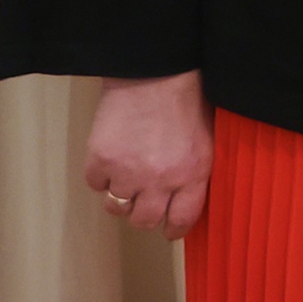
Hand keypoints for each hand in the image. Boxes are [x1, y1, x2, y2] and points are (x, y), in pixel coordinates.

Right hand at [85, 70, 213, 238]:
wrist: (155, 72)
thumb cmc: (186, 97)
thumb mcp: (207, 137)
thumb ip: (196, 169)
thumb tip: (186, 196)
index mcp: (193, 173)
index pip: (183, 219)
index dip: (174, 228)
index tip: (170, 229)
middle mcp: (160, 180)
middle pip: (145, 221)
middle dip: (144, 214)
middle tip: (144, 202)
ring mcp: (127, 173)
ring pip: (116, 208)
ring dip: (120, 197)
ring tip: (126, 179)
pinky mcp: (101, 161)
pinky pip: (95, 184)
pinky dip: (100, 176)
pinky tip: (110, 160)